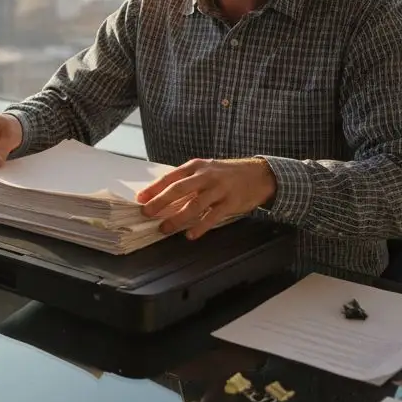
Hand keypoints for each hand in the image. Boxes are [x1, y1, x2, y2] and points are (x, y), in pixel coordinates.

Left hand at [137, 158, 276, 237]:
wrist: (260, 174)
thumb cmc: (228, 174)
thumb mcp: (207, 170)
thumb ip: (188, 181)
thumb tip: (163, 197)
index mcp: (196, 166)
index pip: (170, 177)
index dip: (154, 188)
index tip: (140, 199)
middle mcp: (206, 176)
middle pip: (178, 189)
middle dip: (160, 202)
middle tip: (147, 213)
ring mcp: (219, 189)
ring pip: (194, 204)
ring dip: (177, 218)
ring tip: (164, 229)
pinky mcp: (231, 202)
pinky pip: (212, 216)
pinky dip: (200, 226)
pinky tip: (190, 235)